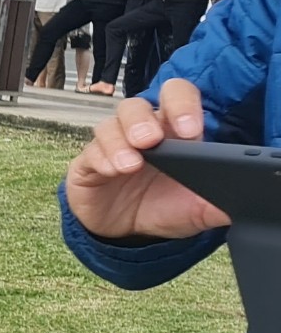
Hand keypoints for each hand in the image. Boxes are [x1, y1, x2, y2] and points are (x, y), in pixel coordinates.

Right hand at [65, 78, 228, 241]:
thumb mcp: (198, 209)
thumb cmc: (164, 209)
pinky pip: (89, 152)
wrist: (129, 234)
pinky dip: (101, 159)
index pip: (176, 98)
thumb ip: (219, 203)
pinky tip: (112, 172)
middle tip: (151, 140)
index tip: (190, 130)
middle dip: (143, 120)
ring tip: (131, 165)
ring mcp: (112, 146)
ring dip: (119, 141)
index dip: (182, 105)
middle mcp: (141, 133)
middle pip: (136, 105)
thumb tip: (245, 203)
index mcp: (173, 134)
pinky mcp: (88, 164)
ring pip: (110, 124)